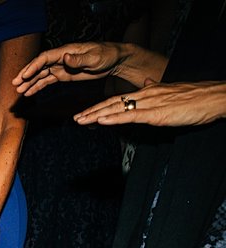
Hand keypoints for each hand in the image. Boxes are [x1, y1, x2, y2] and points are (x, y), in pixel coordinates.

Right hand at [13, 41, 121, 95]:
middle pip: (38, 66)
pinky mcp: (62, 75)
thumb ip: (79, 59)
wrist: (114, 60)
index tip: (24, 75)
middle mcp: (59, 58)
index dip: (33, 66)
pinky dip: (37, 87)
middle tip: (14, 83)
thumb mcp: (94, 57)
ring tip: (18, 91)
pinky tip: (29, 93)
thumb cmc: (106, 55)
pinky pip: (47, 81)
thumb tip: (65, 57)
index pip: (44, 58)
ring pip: (40, 75)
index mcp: (65, 52)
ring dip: (29, 82)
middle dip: (26, 74)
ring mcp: (60, 67)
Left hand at [74, 81, 225, 127]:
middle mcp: (146, 95)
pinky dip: (115, 118)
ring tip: (80, 120)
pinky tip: (102, 121)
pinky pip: (132, 115)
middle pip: (113, 103)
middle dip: (92, 111)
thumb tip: (148, 87)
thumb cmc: (197, 98)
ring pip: (118, 108)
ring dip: (97, 115)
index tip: (86, 113)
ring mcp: (151, 103)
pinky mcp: (157, 113)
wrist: (215, 97)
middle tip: (75, 119)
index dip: (101, 106)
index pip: (119, 99)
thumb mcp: (172, 95)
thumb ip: (157, 93)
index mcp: (149, 91)